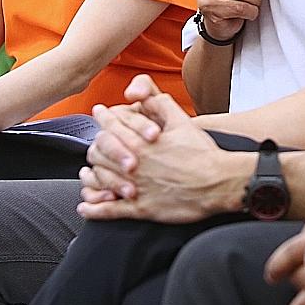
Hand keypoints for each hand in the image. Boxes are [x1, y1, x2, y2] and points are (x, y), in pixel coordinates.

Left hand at [77, 78, 234, 223]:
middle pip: (100, 153)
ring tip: (86, 174)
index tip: (99, 113)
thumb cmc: (203, 153)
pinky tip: (86, 207)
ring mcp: (135, 188)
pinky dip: (93, 209)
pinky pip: (109, 211)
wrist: (218, 182)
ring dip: (91, 177)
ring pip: (101, 181)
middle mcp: (134, 165)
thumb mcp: (182, 121)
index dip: (103, 118)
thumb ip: (160, 104)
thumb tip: (141, 94)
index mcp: (141, 142)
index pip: (112, 126)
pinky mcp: (141, 209)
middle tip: (93, 143)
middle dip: (95, 146)